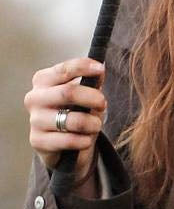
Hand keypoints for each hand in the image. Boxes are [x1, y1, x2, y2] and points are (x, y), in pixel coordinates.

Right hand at [25, 58, 107, 185]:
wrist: (61, 141)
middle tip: (103, 104)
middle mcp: (34, 97)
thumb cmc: (73, 108)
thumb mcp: (83, 90)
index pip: (65, 69)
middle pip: (68, 92)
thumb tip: (99, 72)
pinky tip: (87, 139)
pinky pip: (68, 140)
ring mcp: (34, 120)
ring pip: (71, 119)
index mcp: (43, 79)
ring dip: (91, 123)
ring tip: (96, 125)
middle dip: (92, 98)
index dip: (85, 67)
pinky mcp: (37, 141)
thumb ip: (92, 79)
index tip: (101, 69)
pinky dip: (83, 140)